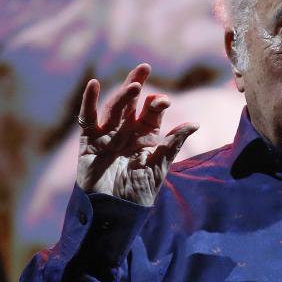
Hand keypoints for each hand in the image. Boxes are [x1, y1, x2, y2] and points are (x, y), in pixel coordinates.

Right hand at [76, 63, 198, 205]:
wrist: (115, 214)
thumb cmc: (138, 194)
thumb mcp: (159, 168)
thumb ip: (172, 145)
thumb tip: (194, 124)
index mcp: (145, 137)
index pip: (151, 114)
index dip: (156, 105)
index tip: (163, 102)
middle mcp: (126, 132)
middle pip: (131, 104)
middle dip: (137, 85)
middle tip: (144, 67)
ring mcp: (107, 136)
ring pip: (113, 109)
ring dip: (122, 96)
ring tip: (134, 85)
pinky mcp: (88, 143)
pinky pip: (87, 119)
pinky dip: (88, 102)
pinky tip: (92, 84)